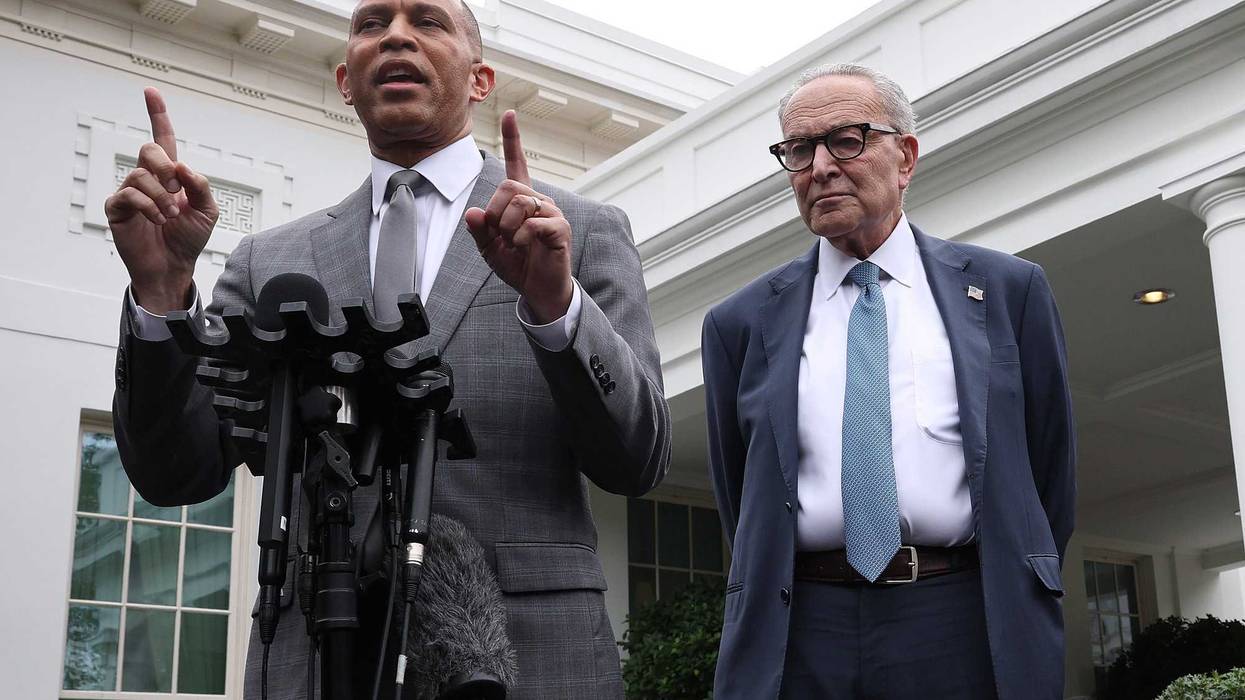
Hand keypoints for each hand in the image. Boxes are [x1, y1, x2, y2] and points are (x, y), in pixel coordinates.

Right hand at [105, 87, 218, 313]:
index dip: (157, 115)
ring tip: (169, 216)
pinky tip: (157, 220)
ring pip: (140, 174)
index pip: (163, 139)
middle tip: (176, 190)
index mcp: (170, 176)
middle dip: (165, 167)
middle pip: (149, 150)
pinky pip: (128, 194)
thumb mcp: (207, 211)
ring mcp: (130, 192)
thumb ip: (200, 185)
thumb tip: (182, 166)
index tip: (150, 91)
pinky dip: (147, 206)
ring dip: (161, 196)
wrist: (174, 266)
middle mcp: (148, 179)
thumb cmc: (189, 239)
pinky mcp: (116, 208)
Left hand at [466, 110, 572, 323]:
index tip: (510, 113)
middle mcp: (539, 200)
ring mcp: (552, 212)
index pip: (517, 163)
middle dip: (496, 213)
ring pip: (520, 202)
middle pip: (509, 187)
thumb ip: (479, 230)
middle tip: (500, 235)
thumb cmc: (517, 265)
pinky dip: (521, 238)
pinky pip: (534, 223)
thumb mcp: (489, 249)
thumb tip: (474, 213)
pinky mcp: (560, 228)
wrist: (539, 290)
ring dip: (508, 227)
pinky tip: (524, 247)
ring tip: (513, 243)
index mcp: (521, 200)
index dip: (513, 139)